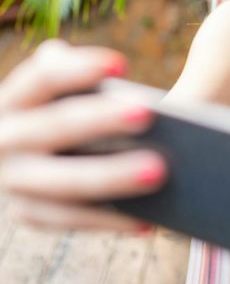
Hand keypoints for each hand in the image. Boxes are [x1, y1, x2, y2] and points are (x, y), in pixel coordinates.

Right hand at [0, 40, 167, 231]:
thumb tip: (136, 85)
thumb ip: (84, 75)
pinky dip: (109, 219)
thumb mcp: (66, 90)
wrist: (34, 152)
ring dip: (112, 177)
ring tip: (159, 172)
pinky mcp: (30, 212)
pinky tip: (148, 218)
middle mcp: (6, 137)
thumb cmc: (69, 111)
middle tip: (148, 115)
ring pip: (64, 181)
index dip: (79, 69)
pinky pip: (71, 219)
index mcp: (16, 98)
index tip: (121, 64)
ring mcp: (14, 180)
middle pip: (56, 125)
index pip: (43, 76)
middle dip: (101, 119)